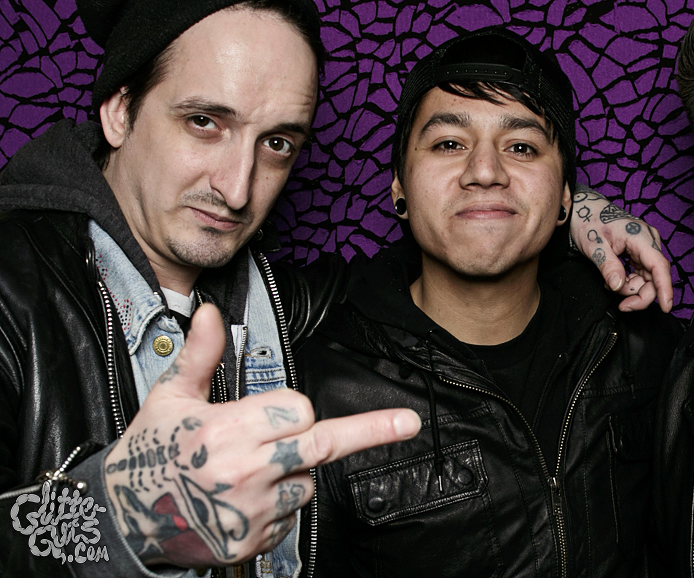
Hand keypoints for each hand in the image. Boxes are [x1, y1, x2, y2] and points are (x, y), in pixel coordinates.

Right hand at [103, 304, 419, 567]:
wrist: (123, 520)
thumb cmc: (150, 453)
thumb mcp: (169, 399)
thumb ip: (199, 357)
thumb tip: (210, 313)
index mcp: (225, 432)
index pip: (297, 409)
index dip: (291, 407)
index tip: (274, 411)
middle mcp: (243, 473)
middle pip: (324, 443)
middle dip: (369, 430)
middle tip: (408, 422)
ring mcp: (252, 512)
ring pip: (308, 481)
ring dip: (293, 472)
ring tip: (244, 472)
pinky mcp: (254, 543)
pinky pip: (290, 514)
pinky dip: (278, 505)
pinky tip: (242, 501)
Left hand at [569, 188, 673, 311]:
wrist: (584, 208)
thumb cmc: (589, 221)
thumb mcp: (594, 246)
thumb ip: (608, 266)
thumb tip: (618, 286)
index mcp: (640, 237)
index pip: (659, 266)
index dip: (664, 288)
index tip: (665, 307)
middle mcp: (648, 241)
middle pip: (654, 277)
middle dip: (639, 294)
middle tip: (621, 303)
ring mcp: (645, 246)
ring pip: (648, 278)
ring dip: (631, 288)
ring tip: (610, 282)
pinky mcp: (640, 251)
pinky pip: (641, 273)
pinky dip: (629, 281)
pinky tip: (615, 278)